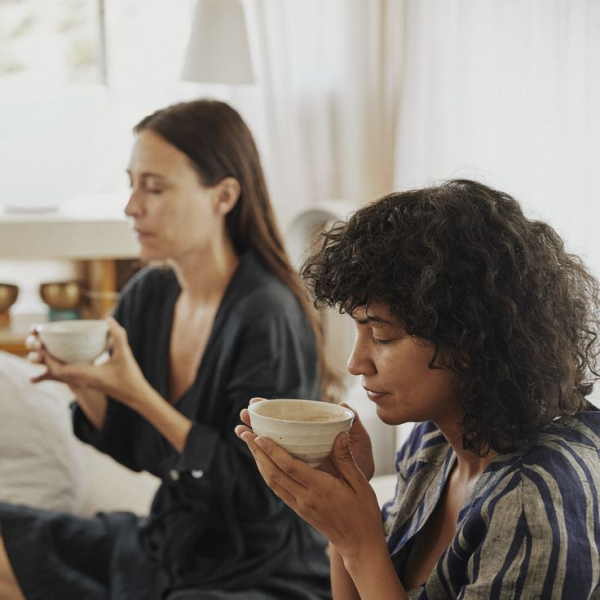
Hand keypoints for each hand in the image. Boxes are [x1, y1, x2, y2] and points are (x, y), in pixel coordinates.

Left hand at [27, 317, 151, 408]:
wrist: (135, 396)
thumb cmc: (130, 377)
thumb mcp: (125, 354)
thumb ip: (118, 336)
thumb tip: (108, 319)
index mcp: (88, 375)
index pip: (60, 370)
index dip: (49, 359)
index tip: (43, 346)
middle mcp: (83, 380)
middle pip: (58, 373)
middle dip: (48, 359)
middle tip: (44, 344)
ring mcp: (86, 383)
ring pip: (64, 375)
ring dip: (55, 363)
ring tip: (52, 349)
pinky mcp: (90, 382)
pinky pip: (72, 375)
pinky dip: (65, 366)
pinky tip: (70, 356)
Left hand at [235, 421, 383, 558]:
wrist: (359, 546)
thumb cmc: (363, 513)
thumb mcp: (360, 484)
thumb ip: (346, 459)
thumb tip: (339, 434)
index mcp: (320, 489)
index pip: (290, 467)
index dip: (272, 450)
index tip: (258, 435)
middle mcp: (305, 498)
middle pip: (273, 472)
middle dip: (256, 451)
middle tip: (243, 431)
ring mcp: (300, 506)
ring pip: (272, 481)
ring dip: (258, 461)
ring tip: (248, 442)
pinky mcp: (299, 510)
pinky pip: (278, 489)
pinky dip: (267, 473)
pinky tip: (263, 462)